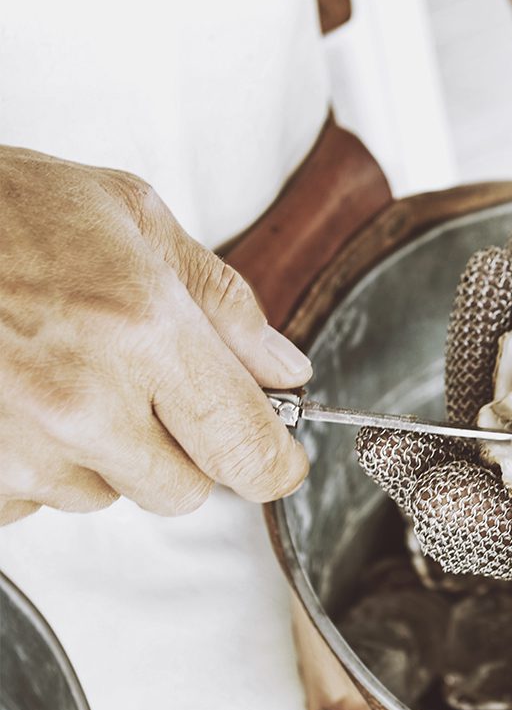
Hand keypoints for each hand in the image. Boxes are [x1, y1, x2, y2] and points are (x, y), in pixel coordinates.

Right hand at [0, 147, 310, 524]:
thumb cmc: (3, 209)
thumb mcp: (132, 217)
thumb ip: (223, 303)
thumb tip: (284, 371)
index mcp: (142, 329)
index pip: (246, 447)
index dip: (272, 462)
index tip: (276, 458)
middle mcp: (84, 401)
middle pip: (183, 491)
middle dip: (181, 449)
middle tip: (146, 388)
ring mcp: (22, 447)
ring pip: (108, 496)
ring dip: (103, 453)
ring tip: (62, 374)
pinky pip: (38, 500)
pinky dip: (41, 462)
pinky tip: (21, 400)